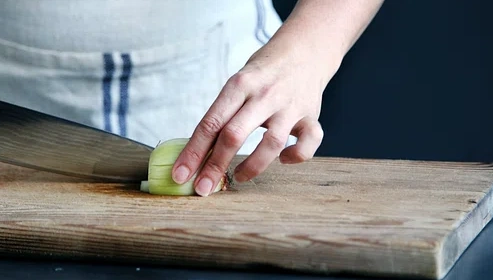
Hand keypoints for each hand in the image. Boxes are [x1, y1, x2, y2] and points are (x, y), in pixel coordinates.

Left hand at [172, 41, 326, 195]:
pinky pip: (309, 143)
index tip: (180, 175)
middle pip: (234, 134)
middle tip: (203, 189)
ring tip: (239, 176)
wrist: (304, 50)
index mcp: (239, 85)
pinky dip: (296, 156)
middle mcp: (264, 95)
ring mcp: (290, 106)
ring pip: (271, 143)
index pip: (210, 122)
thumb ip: (224, 113)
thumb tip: (197, 154)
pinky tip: (284, 159)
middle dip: (215, 166)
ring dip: (252, 166)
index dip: (193, 152)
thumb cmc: (263, 73)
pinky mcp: (311, 115)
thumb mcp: (238, 83)